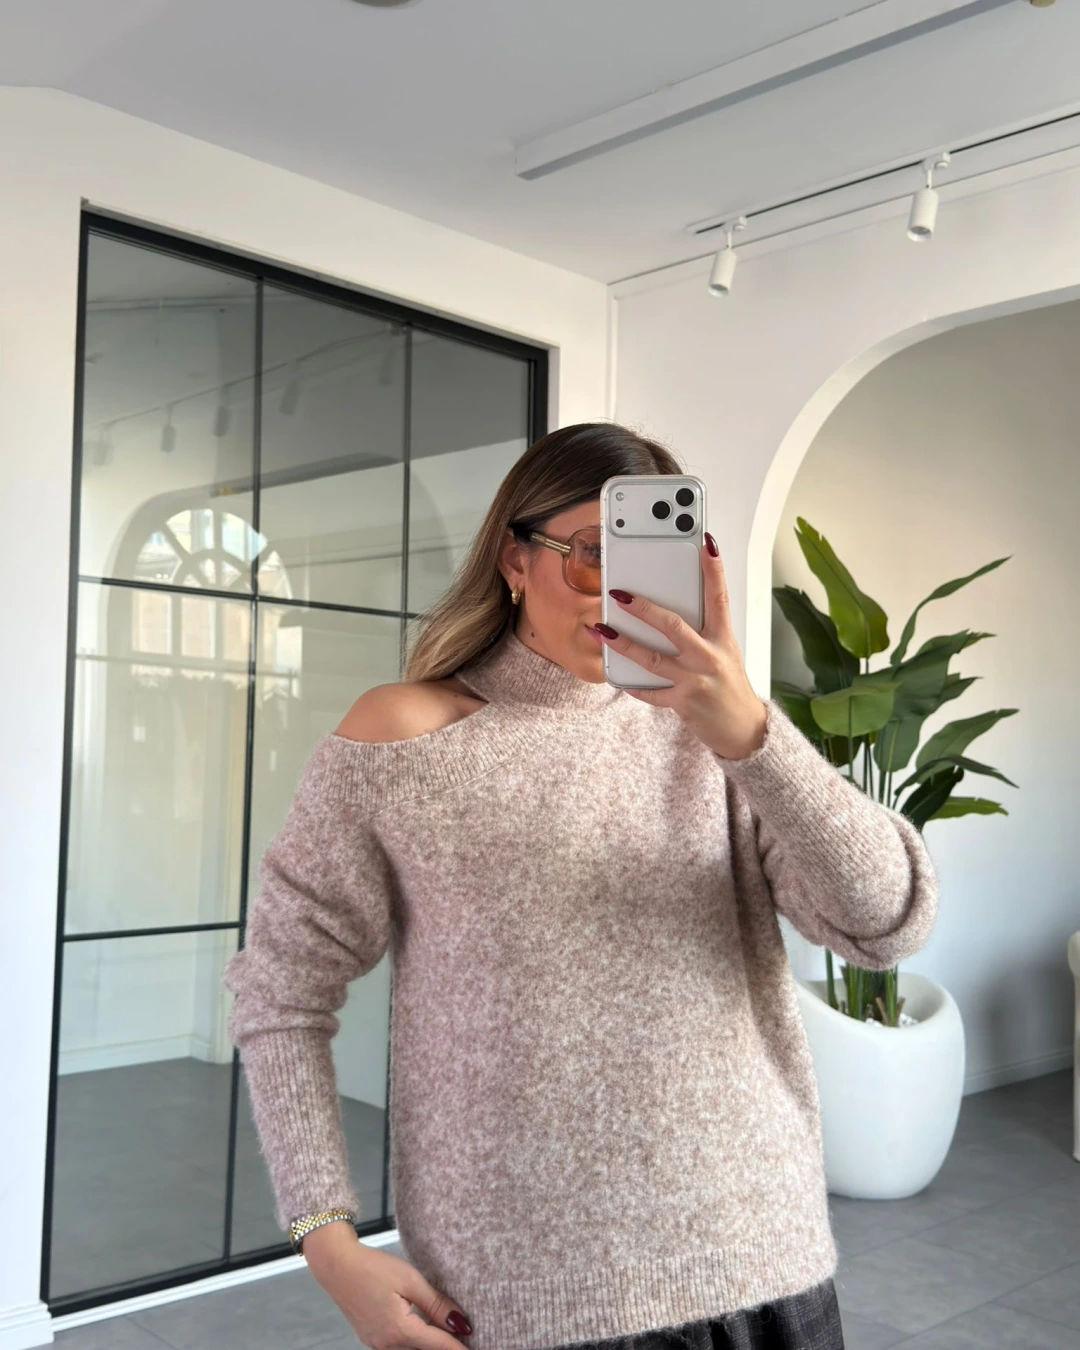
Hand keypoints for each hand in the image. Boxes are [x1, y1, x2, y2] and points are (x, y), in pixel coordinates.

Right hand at [304, 1223, 472, 1349]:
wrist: (336, 1265)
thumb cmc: (372, 1266)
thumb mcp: (410, 1280)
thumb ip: (436, 1304)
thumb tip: (460, 1323)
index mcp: (399, 1329)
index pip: (438, 1345)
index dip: (459, 1348)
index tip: (474, 1349)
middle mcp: (386, 1343)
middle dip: (443, 1346)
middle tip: (462, 1338)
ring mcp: (376, 1343)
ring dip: (428, 1343)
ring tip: (445, 1332)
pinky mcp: (370, 1337)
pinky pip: (397, 1346)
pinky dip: (413, 1340)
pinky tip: (421, 1328)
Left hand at [586, 531, 768, 760]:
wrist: (742, 729)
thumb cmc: (729, 686)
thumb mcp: (724, 653)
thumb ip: (701, 633)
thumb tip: (668, 612)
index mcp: (722, 639)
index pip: (719, 597)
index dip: (714, 570)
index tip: (707, 544)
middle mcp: (709, 656)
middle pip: (673, 626)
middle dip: (644, 608)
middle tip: (620, 594)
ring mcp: (694, 680)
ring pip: (652, 658)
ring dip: (623, 643)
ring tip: (602, 630)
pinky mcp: (682, 701)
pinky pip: (650, 692)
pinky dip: (633, 685)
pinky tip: (616, 675)